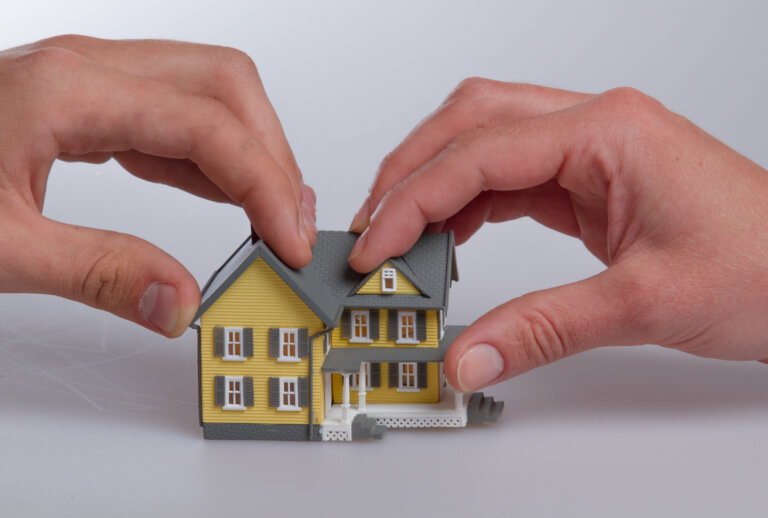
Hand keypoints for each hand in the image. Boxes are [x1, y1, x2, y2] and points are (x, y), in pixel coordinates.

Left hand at [0, 35, 315, 336]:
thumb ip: (101, 274)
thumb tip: (182, 302)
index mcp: (71, 90)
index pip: (210, 124)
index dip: (265, 183)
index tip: (288, 240)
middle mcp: (91, 70)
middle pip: (226, 84)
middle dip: (273, 154)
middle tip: (289, 223)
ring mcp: (93, 82)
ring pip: (210, 94)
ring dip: (252, 153)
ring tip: (270, 216)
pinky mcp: (91, 105)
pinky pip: (177, 118)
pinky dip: (215, 159)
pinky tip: (223, 199)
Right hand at [348, 78, 767, 391]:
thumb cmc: (765, 268)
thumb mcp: (642, 303)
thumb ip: (542, 329)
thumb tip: (468, 356)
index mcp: (605, 131)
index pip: (477, 153)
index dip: (413, 200)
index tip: (375, 245)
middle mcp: (593, 125)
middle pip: (469, 121)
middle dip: (409, 171)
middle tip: (372, 227)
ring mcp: (591, 148)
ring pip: (484, 141)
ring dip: (434, 183)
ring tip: (400, 236)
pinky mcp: (591, 178)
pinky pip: (510, 175)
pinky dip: (468, 202)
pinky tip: (450, 235)